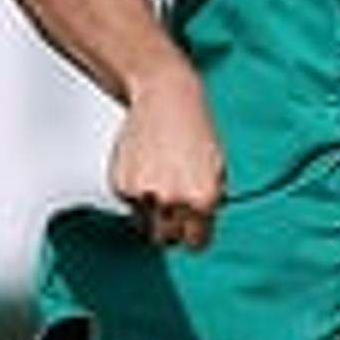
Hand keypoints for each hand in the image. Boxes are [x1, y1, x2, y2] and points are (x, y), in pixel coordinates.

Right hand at [110, 72, 225, 250]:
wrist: (166, 96)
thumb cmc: (195, 128)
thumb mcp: (216, 169)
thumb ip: (208, 202)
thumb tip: (197, 228)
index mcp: (203, 199)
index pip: (197, 243)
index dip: (194, 235)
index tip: (192, 229)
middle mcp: (173, 200)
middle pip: (167, 240)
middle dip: (171, 228)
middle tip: (173, 207)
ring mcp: (145, 194)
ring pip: (145, 223)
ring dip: (151, 211)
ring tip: (159, 181)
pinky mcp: (122, 185)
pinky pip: (129, 204)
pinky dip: (136, 193)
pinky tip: (145, 168)